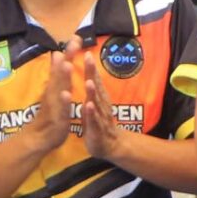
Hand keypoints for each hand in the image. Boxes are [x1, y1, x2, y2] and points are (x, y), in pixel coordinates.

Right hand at [19, 44, 76, 158]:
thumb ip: (56, 73)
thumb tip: (56, 53)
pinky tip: (66, 94)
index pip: (63, 65)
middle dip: (67, 57)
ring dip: (62, 76)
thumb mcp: (54, 91)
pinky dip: (63, 101)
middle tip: (73, 41)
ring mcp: (55, 104)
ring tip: (66, 63)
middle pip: (61, 71)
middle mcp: (55, 91)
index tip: (77, 35)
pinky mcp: (57, 117)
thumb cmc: (51, 113)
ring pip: (59, 88)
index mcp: (56, 85)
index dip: (70, 51)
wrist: (40, 137)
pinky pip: (61, 109)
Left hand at [75, 49, 130, 164]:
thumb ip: (92, 89)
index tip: (86, 52)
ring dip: (92, 92)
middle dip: (91, 72)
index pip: (94, 79)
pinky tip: (89, 106)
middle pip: (96, 86)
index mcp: (98, 98)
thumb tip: (89, 72)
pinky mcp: (97, 130)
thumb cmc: (98, 122)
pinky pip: (94, 120)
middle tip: (88, 58)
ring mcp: (100, 117)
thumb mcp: (94, 103)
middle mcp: (101, 104)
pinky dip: (92, 113)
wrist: (110, 146)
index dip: (90, 67)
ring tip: (88, 81)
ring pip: (96, 102)